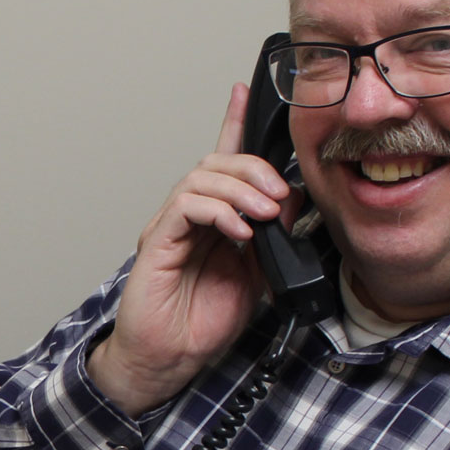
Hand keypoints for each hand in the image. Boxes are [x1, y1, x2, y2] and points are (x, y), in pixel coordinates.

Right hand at [89, 84, 296, 417]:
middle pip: (217, 162)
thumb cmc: (203, 322)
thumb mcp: (257, 275)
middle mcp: (189, 216)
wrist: (170, 359)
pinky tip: (238, 230)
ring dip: (241, 189)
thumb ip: (272, 238)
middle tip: (280, 195)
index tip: (245, 90)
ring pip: (202, 177)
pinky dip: (218, 210)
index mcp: (214, 219)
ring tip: (264, 215)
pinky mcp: (156, 240)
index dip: (232, 122)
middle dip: (254, 168)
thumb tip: (292, 205)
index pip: (222, 160)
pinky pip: (186, 205)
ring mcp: (170, 225)